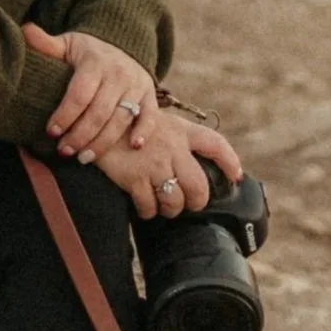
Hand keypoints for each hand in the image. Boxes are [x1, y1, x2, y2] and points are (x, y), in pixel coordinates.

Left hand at [22, 23, 157, 157]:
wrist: (124, 45)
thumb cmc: (87, 51)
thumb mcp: (68, 44)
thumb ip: (47, 44)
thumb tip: (25, 30)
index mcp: (95, 62)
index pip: (79, 93)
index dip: (65, 115)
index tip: (51, 132)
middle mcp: (118, 74)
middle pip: (99, 111)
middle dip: (80, 135)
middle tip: (63, 151)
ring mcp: (136, 85)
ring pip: (121, 119)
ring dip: (102, 142)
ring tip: (83, 158)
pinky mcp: (149, 95)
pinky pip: (150, 116)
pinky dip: (143, 131)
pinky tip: (133, 147)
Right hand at [93, 108, 241, 220]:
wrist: (94, 120)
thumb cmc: (126, 123)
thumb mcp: (157, 119)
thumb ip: (175, 138)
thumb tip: (189, 161)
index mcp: (181, 131)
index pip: (215, 145)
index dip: (230, 162)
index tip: (236, 177)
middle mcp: (172, 148)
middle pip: (199, 186)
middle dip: (197, 201)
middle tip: (190, 204)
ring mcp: (153, 164)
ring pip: (175, 201)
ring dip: (172, 209)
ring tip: (165, 207)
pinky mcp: (134, 177)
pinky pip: (149, 206)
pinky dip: (148, 211)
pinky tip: (144, 207)